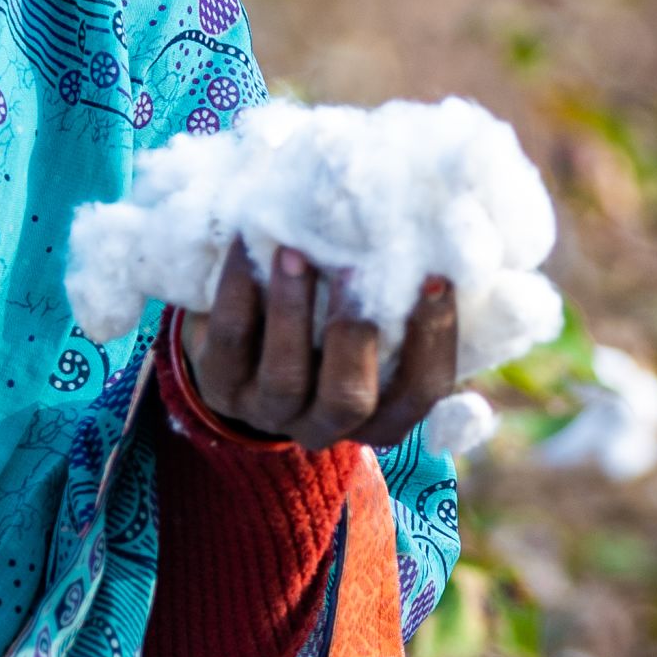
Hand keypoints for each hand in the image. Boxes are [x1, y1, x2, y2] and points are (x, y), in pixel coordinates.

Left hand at [176, 246, 457, 452]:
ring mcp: (269, 410)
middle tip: (355, 266)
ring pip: (285, 375)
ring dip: (293, 310)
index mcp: (381, 414)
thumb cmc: (333, 315)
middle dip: (354, 333)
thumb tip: (435, 233)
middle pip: (349, 397)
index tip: (436, 277)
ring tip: (295, 252)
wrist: (251, 337)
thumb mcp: (373, 318)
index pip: (420, 389)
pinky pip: (230, 338)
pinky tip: (249, 243)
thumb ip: (398, 295)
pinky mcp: (219, 384)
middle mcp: (326, 422)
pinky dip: (239, 288)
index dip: (433, 338)